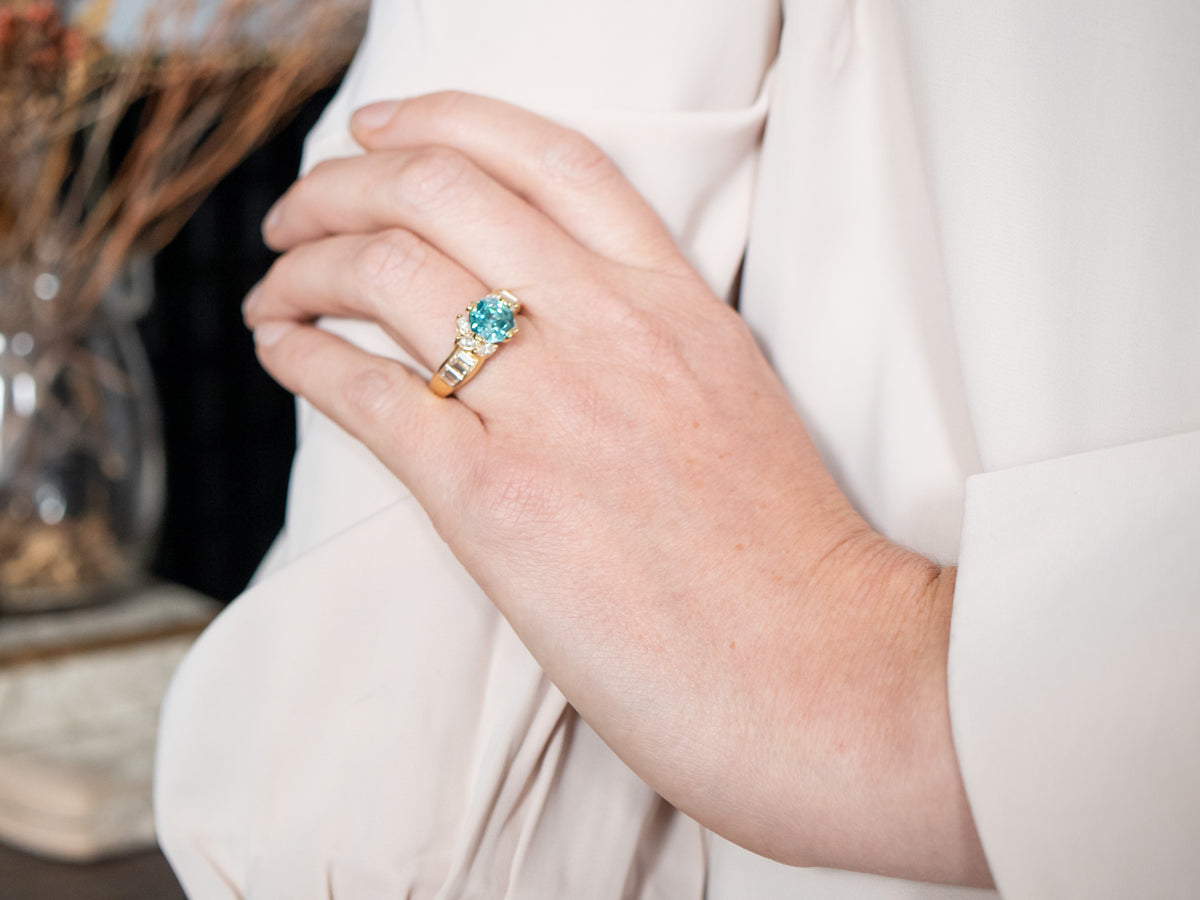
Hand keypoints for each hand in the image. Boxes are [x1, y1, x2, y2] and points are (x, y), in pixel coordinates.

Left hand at [243, 91, 990, 886]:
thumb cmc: (786, 557)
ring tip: (278, 285)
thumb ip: (646, 339)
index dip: (443, 119)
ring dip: (304, 266)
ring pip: (388, 274)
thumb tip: (540, 316)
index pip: (546, 156)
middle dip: (342, 186)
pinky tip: (283, 350)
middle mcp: (611, 331)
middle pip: (440, 191)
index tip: (381, 132)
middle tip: (302, 211)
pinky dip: (305, 355)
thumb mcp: (732, 400)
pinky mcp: (498, 503)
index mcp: (676, 302)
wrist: (820, 673)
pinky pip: (370, 395)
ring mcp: (553, 411)